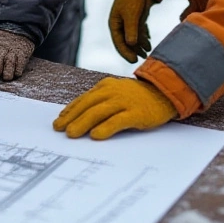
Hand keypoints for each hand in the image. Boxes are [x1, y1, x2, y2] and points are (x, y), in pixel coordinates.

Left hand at [53, 77, 177, 139]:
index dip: (69, 111)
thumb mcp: (115, 94)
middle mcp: (112, 92)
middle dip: (72, 118)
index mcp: (105, 87)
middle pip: (88, 106)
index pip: (83, 100)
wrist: (164, 93)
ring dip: (83, 123)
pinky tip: (96, 135)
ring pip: (99, 112)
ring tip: (71, 134)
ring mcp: (124, 102)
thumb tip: (77, 117)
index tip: (58, 121)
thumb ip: (99, 102)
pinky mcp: (136, 113)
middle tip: (59, 129)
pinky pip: (118, 121)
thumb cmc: (136, 97)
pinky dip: (106, 128)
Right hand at [109, 0, 153, 62]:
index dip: (126, 53)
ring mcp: (129, 22)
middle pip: (127, 42)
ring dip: (141, 44)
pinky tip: (149, 42)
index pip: (119, 42)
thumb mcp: (131, 14)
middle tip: (144, 57)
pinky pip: (139, 31)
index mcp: (114, 24)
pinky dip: (144, 37)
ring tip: (148, 51)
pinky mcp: (137, 18)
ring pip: (134, 37)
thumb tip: (131, 44)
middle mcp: (121, 25)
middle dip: (135, 50)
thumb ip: (131, 29)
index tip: (134, 61)